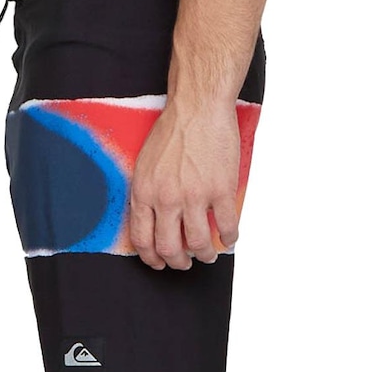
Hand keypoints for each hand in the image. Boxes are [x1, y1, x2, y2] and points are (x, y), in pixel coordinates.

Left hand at [129, 101, 240, 269]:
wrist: (197, 108)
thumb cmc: (171, 132)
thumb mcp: (144, 165)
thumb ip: (146, 194)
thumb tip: (151, 221)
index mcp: (144, 193)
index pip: (142, 239)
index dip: (151, 258)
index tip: (160, 263)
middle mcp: (166, 199)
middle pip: (169, 248)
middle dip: (178, 263)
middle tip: (185, 263)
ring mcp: (195, 196)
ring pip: (198, 243)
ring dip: (205, 255)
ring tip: (209, 254)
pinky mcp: (220, 190)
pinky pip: (226, 226)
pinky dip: (229, 239)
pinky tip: (228, 239)